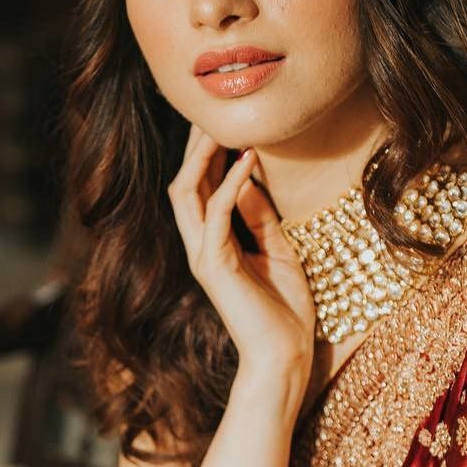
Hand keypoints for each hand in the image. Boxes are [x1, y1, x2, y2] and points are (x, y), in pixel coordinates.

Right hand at [167, 125, 316, 380]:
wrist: (284, 356)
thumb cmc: (284, 311)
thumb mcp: (277, 250)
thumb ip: (259, 217)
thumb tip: (248, 178)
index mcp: (212, 243)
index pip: (198, 189)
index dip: (205, 154)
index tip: (222, 121)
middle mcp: (200, 246)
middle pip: (183, 183)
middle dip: (194, 146)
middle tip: (209, 110)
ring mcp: (203, 255)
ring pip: (186, 193)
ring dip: (201, 156)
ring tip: (220, 125)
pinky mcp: (215, 265)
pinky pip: (216, 213)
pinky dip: (229, 183)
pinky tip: (247, 159)